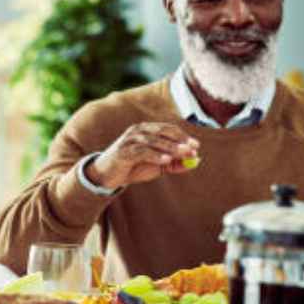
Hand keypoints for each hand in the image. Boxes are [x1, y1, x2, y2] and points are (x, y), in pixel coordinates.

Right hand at [85, 122, 200, 190]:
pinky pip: (142, 152)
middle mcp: (137, 131)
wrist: (107, 176)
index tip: (196, 145)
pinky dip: (156, 155)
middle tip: (192, 148)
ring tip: (184, 153)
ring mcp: (129, 140)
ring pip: (154, 141)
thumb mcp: (157, 166)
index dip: (182, 136)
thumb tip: (196, 161)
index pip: (167, 128)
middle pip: (162, 132)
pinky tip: (166, 160)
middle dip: (179, 140)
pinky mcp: (123, 151)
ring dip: (171, 147)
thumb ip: (175, 163)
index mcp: (146, 130)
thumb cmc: (133, 168)